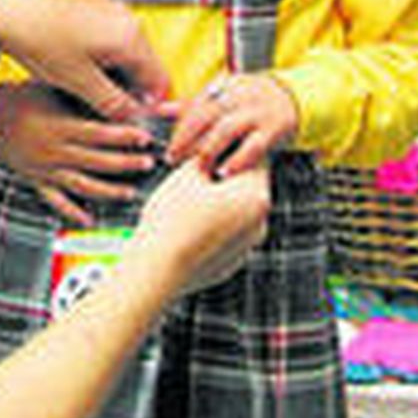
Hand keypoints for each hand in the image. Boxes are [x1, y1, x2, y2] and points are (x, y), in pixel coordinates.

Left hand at [0, 0, 170, 123]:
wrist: (7, 10)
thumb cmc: (36, 38)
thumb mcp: (78, 83)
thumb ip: (112, 104)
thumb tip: (130, 117)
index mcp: (129, 36)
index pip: (160, 79)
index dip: (150, 105)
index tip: (137, 118)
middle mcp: (126, 18)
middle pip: (146, 64)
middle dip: (132, 88)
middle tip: (110, 106)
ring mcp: (111, 9)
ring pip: (128, 51)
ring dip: (117, 73)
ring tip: (89, 85)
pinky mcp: (95, 7)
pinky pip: (112, 37)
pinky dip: (105, 55)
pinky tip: (80, 65)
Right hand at [0, 83, 158, 226]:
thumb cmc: (24, 99)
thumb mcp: (53, 89)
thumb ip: (83, 96)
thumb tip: (118, 97)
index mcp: (58, 126)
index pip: (99, 134)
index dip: (124, 137)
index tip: (145, 137)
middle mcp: (53, 151)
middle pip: (96, 162)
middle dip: (125, 164)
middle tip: (147, 163)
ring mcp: (46, 170)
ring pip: (83, 185)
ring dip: (109, 191)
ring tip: (130, 192)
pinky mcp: (37, 182)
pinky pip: (56, 202)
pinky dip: (73, 213)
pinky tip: (89, 220)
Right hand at [135, 160, 270, 294]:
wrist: (157, 271)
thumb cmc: (171, 218)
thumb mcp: (187, 175)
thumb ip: (207, 157)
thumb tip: (213, 153)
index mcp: (255, 194)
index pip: (253, 156)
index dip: (229, 147)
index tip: (208, 149)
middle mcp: (261, 221)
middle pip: (247, 186)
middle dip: (224, 177)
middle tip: (193, 174)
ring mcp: (248, 245)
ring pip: (237, 212)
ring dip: (219, 203)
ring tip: (185, 204)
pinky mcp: (233, 263)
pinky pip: (227, 236)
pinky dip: (213, 228)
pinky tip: (186, 229)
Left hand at [166, 73, 298, 175]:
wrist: (296, 97)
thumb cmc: (252, 101)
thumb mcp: (224, 95)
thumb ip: (194, 105)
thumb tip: (160, 109)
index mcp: (224, 87)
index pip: (195, 107)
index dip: (180, 129)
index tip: (170, 148)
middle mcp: (239, 96)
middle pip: (205, 117)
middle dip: (186, 140)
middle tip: (174, 159)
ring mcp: (257, 112)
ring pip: (226, 130)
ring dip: (208, 151)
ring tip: (199, 168)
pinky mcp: (273, 129)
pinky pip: (252, 147)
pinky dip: (237, 161)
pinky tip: (225, 173)